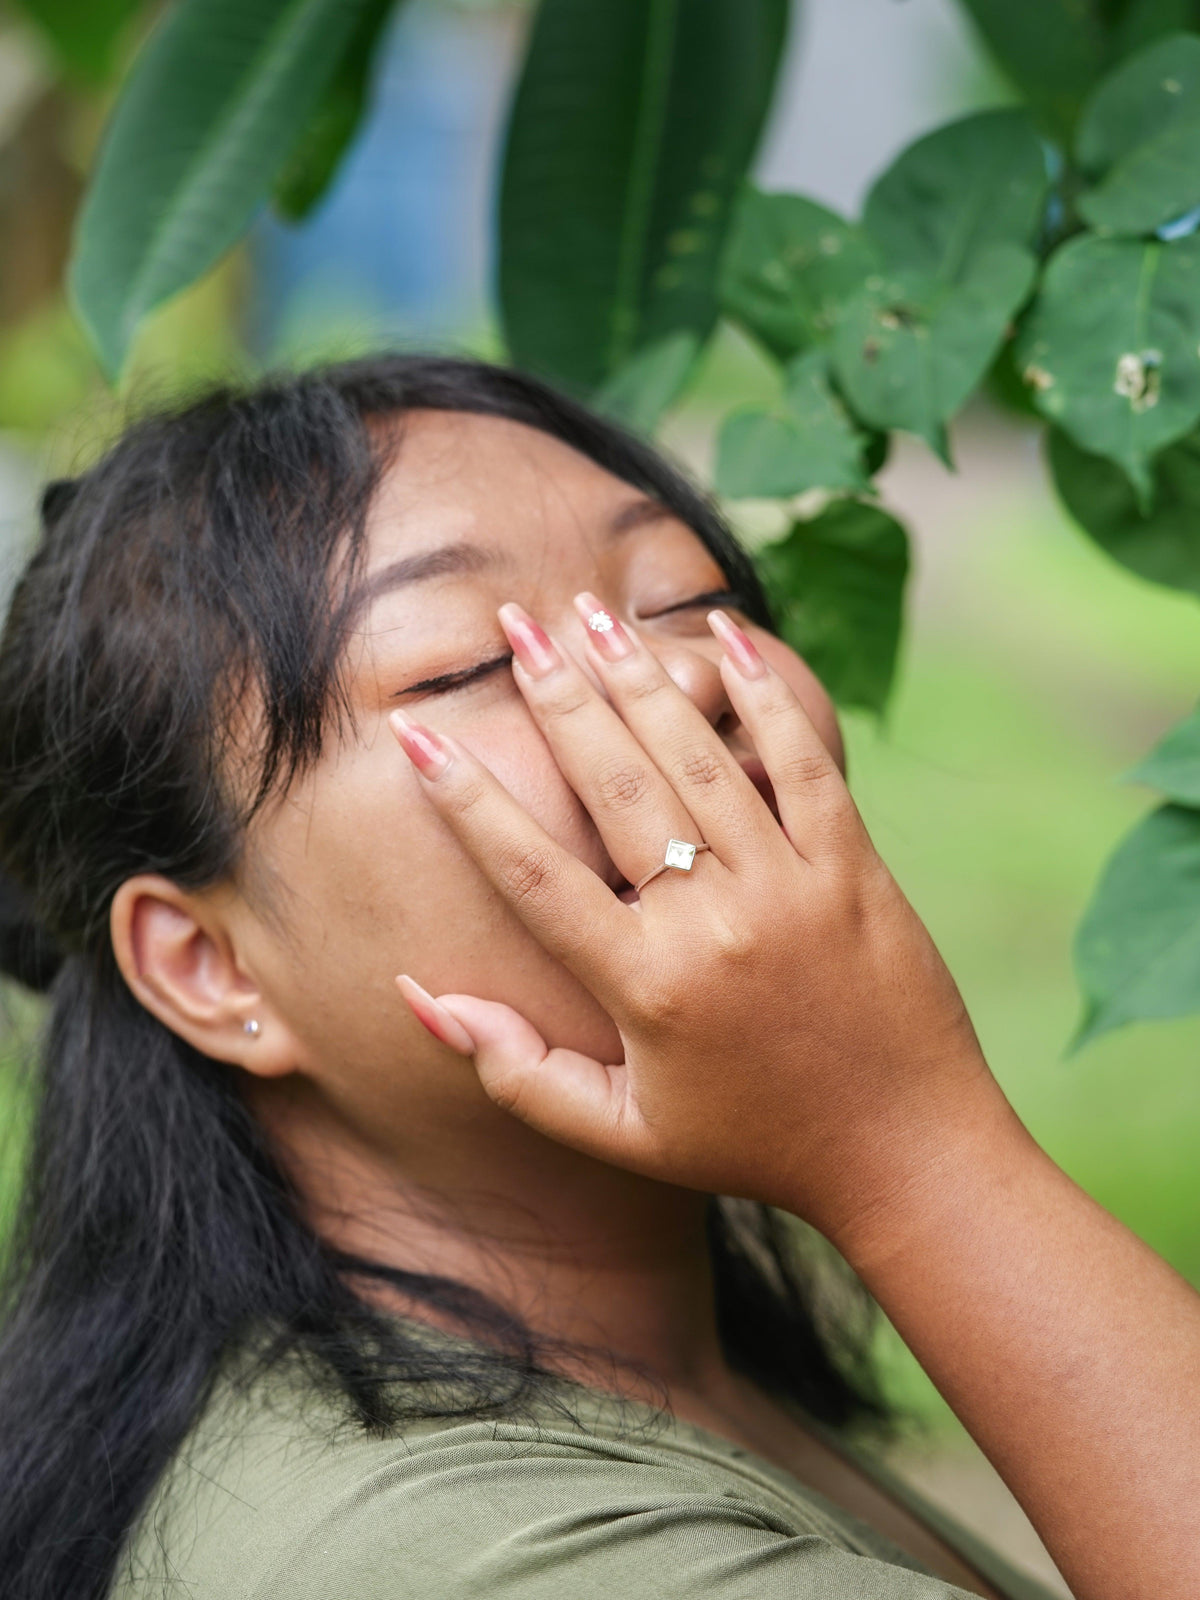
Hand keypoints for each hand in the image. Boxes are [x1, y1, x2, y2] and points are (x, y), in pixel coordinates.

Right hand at [390, 597, 999, 1247]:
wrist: (905, 1151)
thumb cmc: (751, 1144)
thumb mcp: (620, 1132)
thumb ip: (514, 1069)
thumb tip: (419, 993)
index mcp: (646, 986)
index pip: (534, 874)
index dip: (469, 801)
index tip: (418, 737)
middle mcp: (713, 922)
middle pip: (616, 786)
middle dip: (557, 695)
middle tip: (515, 622)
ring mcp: (791, 886)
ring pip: (699, 759)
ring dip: (639, 678)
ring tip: (588, 613)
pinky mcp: (855, 867)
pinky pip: (802, 763)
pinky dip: (765, 695)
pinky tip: (727, 636)